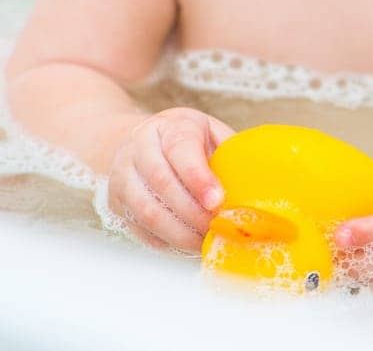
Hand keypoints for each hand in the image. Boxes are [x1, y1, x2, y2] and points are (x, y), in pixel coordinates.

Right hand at [107, 107, 234, 254]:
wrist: (143, 143)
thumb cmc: (187, 141)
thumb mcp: (210, 134)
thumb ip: (229, 154)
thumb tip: (254, 184)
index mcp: (167, 128)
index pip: (180, 149)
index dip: (199, 177)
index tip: (218, 200)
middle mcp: (138, 149)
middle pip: (162, 183)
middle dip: (194, 212)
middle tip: (217, 226)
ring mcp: (123, 178)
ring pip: (148, 211)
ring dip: (181, 233)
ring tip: (205, 240)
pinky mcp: (117, 205)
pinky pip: (141, 230)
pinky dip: (167, 243)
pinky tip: (188, 244)